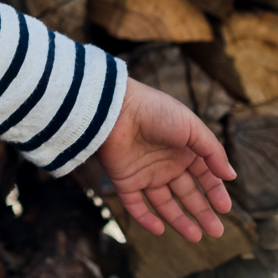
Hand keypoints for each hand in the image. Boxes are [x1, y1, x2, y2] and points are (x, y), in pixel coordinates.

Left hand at [97, 77, 236, 241]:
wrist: (115, 108)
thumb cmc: (155, 112)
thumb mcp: (192, 128)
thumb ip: (213, 152)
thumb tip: (230, 176)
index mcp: (183, 151)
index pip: (204, 177)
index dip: (215, 193)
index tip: (225, 208)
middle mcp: (165, 164)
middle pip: (187, 194)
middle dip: (202, 213)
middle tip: (216, 232)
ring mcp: (144, 173)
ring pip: (164, 203)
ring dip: (179, 220)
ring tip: (195, 236)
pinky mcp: (124, 180)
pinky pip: (134, 204)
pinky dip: (145, 218)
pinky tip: (159, 230)